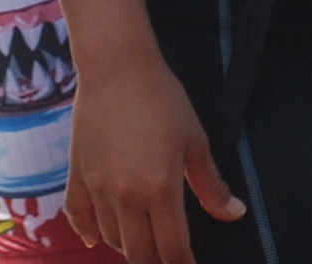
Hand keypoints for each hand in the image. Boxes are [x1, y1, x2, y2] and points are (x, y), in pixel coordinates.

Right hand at [61, 48, 243, 263]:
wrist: (117, 66)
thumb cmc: (161, 97)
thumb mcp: (194, 140)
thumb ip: (210, 184)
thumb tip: (234, 213)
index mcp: (160, 188)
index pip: (172, 247)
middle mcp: (126, 195)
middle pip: (139, 253)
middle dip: (155, 262)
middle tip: (167, 259)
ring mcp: (98, 186)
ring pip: (111, 238)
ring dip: (128, 246)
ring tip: (142, 242)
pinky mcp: (77, 174)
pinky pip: (77, 215)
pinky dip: (86, 232)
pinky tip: (94, 241)